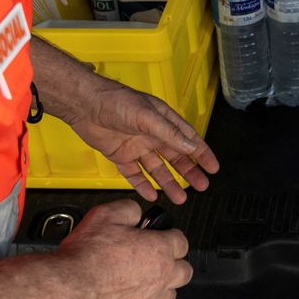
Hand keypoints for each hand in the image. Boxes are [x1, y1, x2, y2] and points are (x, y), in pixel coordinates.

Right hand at [55, 200, 192, 298]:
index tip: (160, 235)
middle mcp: (160, 277)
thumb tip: (136, 213)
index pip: (181, 242)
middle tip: (157, 257)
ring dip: (162, 287)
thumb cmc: (85, 256)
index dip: (169, 236)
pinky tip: (124, 298)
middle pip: (184, 271)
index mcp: (159, 250)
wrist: (67, 290)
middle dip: (174, 263)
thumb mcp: (106, 214)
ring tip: (145, 279)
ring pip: (169, 296)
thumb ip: (128, 210)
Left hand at [65, 79, 219, 203]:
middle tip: (201, 186)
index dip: (202, 154)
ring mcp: (137, 147)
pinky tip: (151, 195)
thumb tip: (190, 146)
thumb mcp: (147, 115)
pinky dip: (143, 185)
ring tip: (180, 197)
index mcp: (163, 121)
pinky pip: (135, 174)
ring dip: (169, 183)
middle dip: (189, 172)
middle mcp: (153, 135)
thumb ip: (169, 133)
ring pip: (157, 170)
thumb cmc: (116, 101)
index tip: (213, 167)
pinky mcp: (121, 156)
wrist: (85, 105)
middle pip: (175, 158)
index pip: (188, 139)